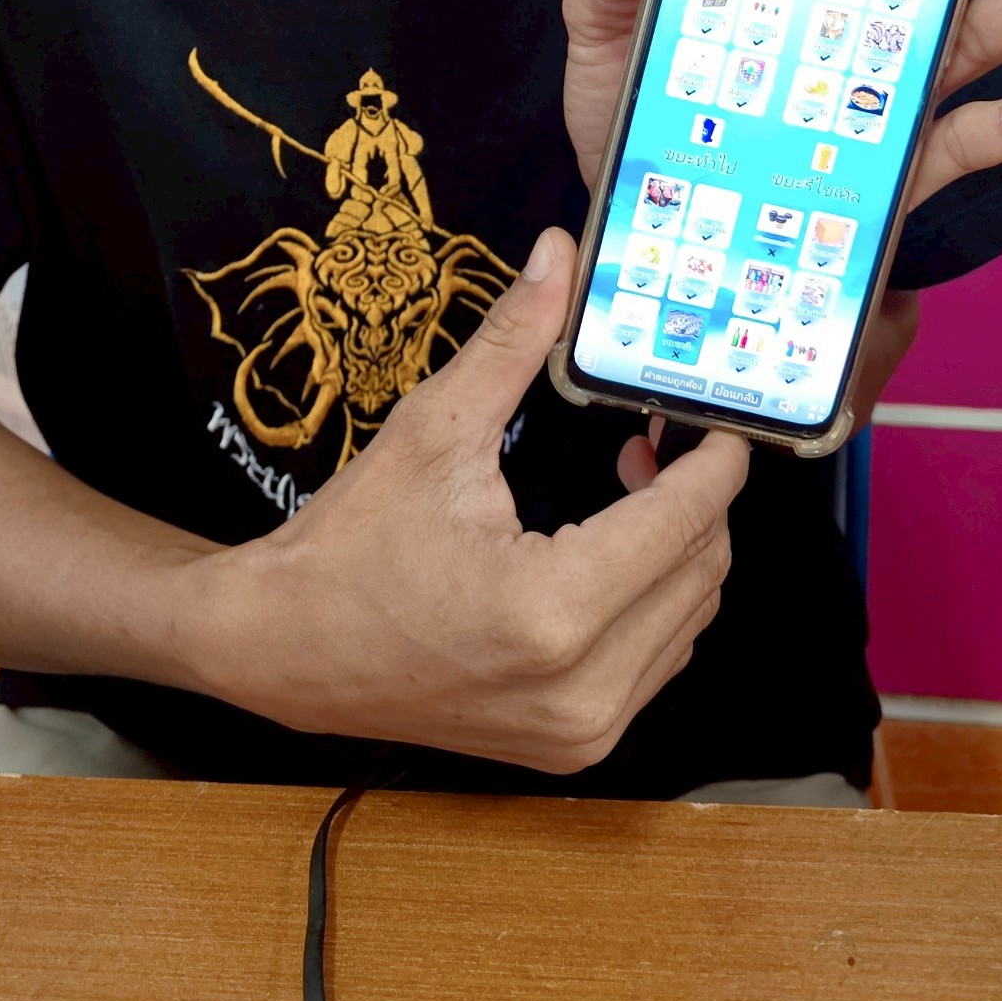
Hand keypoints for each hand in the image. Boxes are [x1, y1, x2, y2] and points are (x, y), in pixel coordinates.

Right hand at [182, 228, 747, 772]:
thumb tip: (561, 254)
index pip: (682, 522)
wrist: (281, 646)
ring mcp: (580, 731)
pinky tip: (607, 549)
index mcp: (554, 609)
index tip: (721, 417)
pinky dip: (652, 601)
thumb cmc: (350, 542)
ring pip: (688, 621)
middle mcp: (583, 688)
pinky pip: (654, 662)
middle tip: (653, 437)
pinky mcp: (571, 746)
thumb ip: (514, 339)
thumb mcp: (437, 428)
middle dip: (694, 498)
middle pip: (700, 572)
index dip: (715, 461)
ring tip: (626, 485)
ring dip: (677, 550)